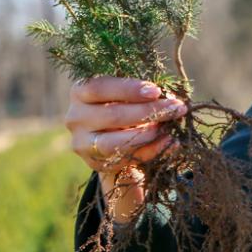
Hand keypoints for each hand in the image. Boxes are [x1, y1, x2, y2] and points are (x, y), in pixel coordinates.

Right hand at [65, 77, 186, 218]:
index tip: (156, 91)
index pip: (100, 87)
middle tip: (175, 108)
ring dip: (146, 134)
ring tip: (169, 128)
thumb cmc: (121, 104)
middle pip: (112, 115)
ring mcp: (82, 143)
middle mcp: (75, 117)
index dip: (128, 89)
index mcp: (80, 92)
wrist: (110, 136)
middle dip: (148, 111)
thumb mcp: (126, 93)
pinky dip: (150, 151)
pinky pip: (124, 160)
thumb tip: (170, 97)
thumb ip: (142, 93)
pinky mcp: (94, 163)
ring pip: (113, 142)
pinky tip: (170, 143)